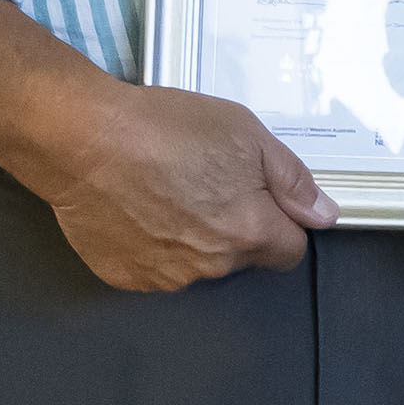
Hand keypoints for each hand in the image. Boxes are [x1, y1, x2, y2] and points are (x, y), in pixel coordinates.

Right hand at [11, 76, 331, 292]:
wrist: (80, 138)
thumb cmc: (164, 128)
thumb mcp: (246, 134)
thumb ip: (292, 180)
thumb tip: (323, 216)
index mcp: (248, 232)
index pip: (289, 250)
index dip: (281, 222)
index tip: (259, 197)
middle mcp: (210, 266)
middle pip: (241, 256)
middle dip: (233, 227)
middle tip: (203, 182)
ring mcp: (163, 276)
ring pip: (196, 264)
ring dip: (191, 238)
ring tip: (162, 191)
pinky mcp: (123, 276)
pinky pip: (152, 267)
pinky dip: (150, 245)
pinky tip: (134, 208)